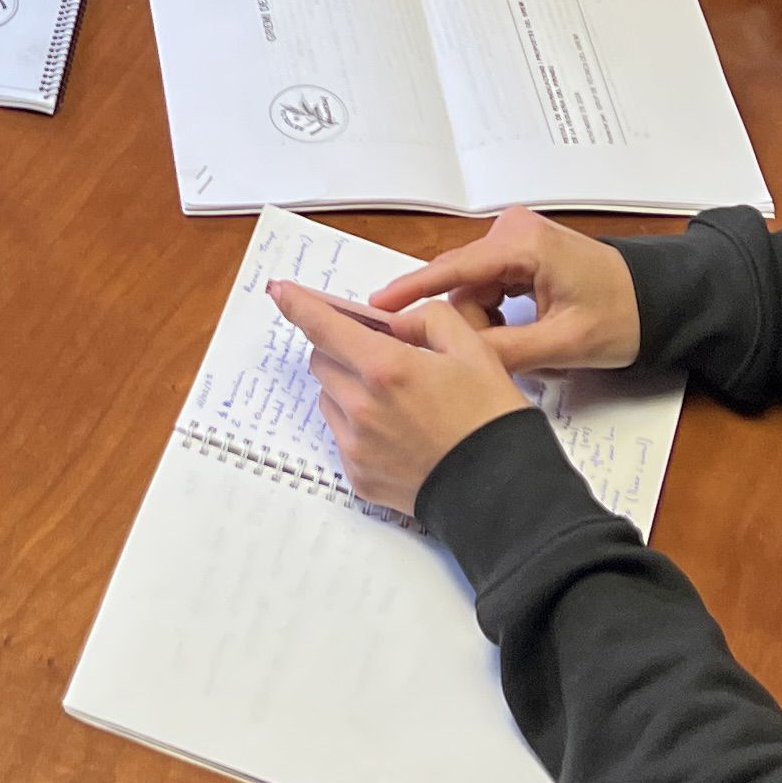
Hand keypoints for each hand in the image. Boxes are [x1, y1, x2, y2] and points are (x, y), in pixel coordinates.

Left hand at [269, 278, 536, 516]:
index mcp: (385, 368)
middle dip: (341, 349)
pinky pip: (341, 435)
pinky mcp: (357, 475)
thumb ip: (426, 318)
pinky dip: (358, 425)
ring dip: (347, 387)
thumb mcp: (471, 348)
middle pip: (322, 360)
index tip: (280, 291)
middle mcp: (361, 406)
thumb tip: (394, 323)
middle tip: (379, 356)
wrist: (501, 490)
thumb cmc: (490, 416)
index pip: (323, 326)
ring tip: (396, 401)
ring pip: (328, 398)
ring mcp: (355, 445)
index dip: (297, 304)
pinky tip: (398, 433)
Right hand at [367, 207, 643, 376]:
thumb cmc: (622, 316)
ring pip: (471, 289)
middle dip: (469, 323)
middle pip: (461, 284)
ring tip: (522, 346)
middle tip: (498, 356)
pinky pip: (486, 286)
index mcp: (522, 244)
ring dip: (484, 322)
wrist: (658, 299)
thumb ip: (506, 351)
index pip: (454, 268)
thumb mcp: (565, 342)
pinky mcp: (518, 251)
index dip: (413, 291)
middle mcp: (511, 231)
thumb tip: (455, 362)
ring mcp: (514, 239)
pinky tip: (519, 333)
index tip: (376, 308)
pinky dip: (493, 313)